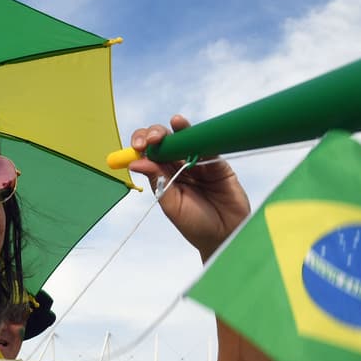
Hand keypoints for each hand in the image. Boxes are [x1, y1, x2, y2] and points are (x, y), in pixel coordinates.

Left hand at [127, 115, 250, 259]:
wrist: (225, 235)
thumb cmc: (196, 225)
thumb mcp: (171, 205)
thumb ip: (158, 181)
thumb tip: (136, 162)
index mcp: (163, 176)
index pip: (149, 154)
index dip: (141, 146)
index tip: (137, 146)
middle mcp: (179, 166)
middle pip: (164, 142)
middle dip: (156, 135)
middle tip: (152, 140)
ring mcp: (199, 163)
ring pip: (185, 139)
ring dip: (177, 130)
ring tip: (173, 126)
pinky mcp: (218, 163)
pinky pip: (208, 146)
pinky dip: (199, 137)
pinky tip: (191, 131)